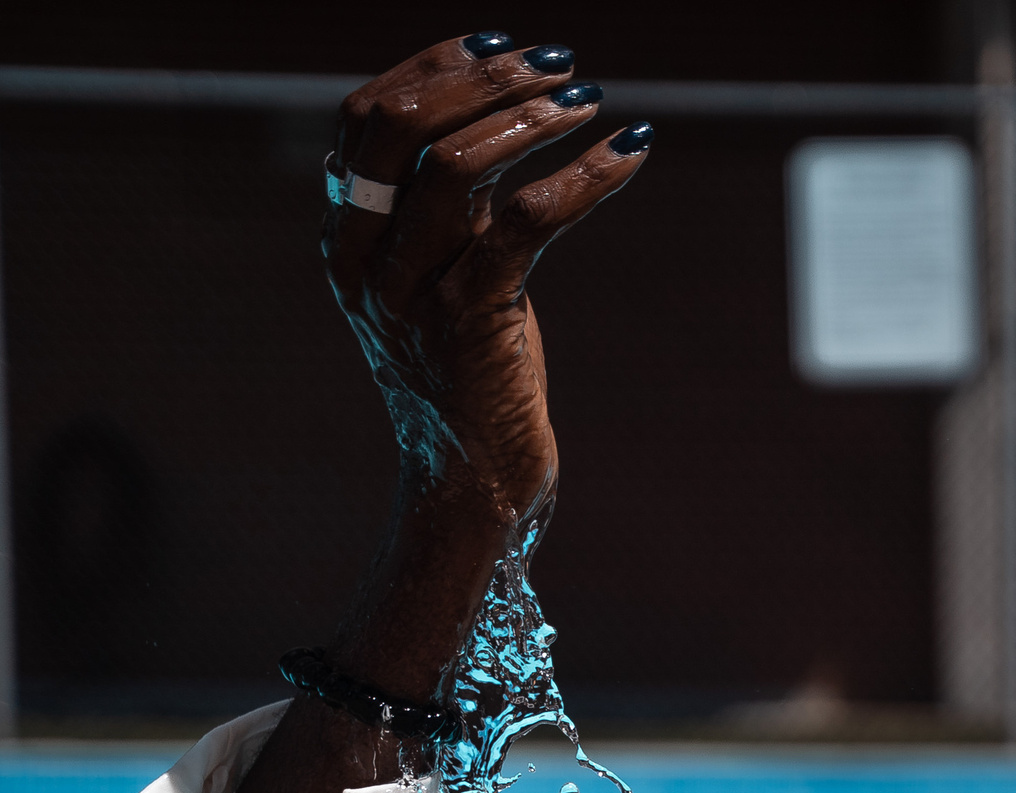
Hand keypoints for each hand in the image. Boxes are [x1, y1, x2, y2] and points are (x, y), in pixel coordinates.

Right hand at [325, 34, 648, 525]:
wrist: (471, 483)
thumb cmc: (470, 378)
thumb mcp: (439, 281)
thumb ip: (441, 211)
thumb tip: (487, 120)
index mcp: (345, 239)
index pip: (368, 117)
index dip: (435, 66)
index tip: (503, 45)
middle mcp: (365, 259)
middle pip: (403, 126)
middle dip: (486, 79)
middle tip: (561, 66)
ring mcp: (413, 292)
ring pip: (459, 166)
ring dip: (535, 119)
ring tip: (592, 103)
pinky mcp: (473, 323)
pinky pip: (526, 222)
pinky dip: (585, 177)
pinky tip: (629, 153)